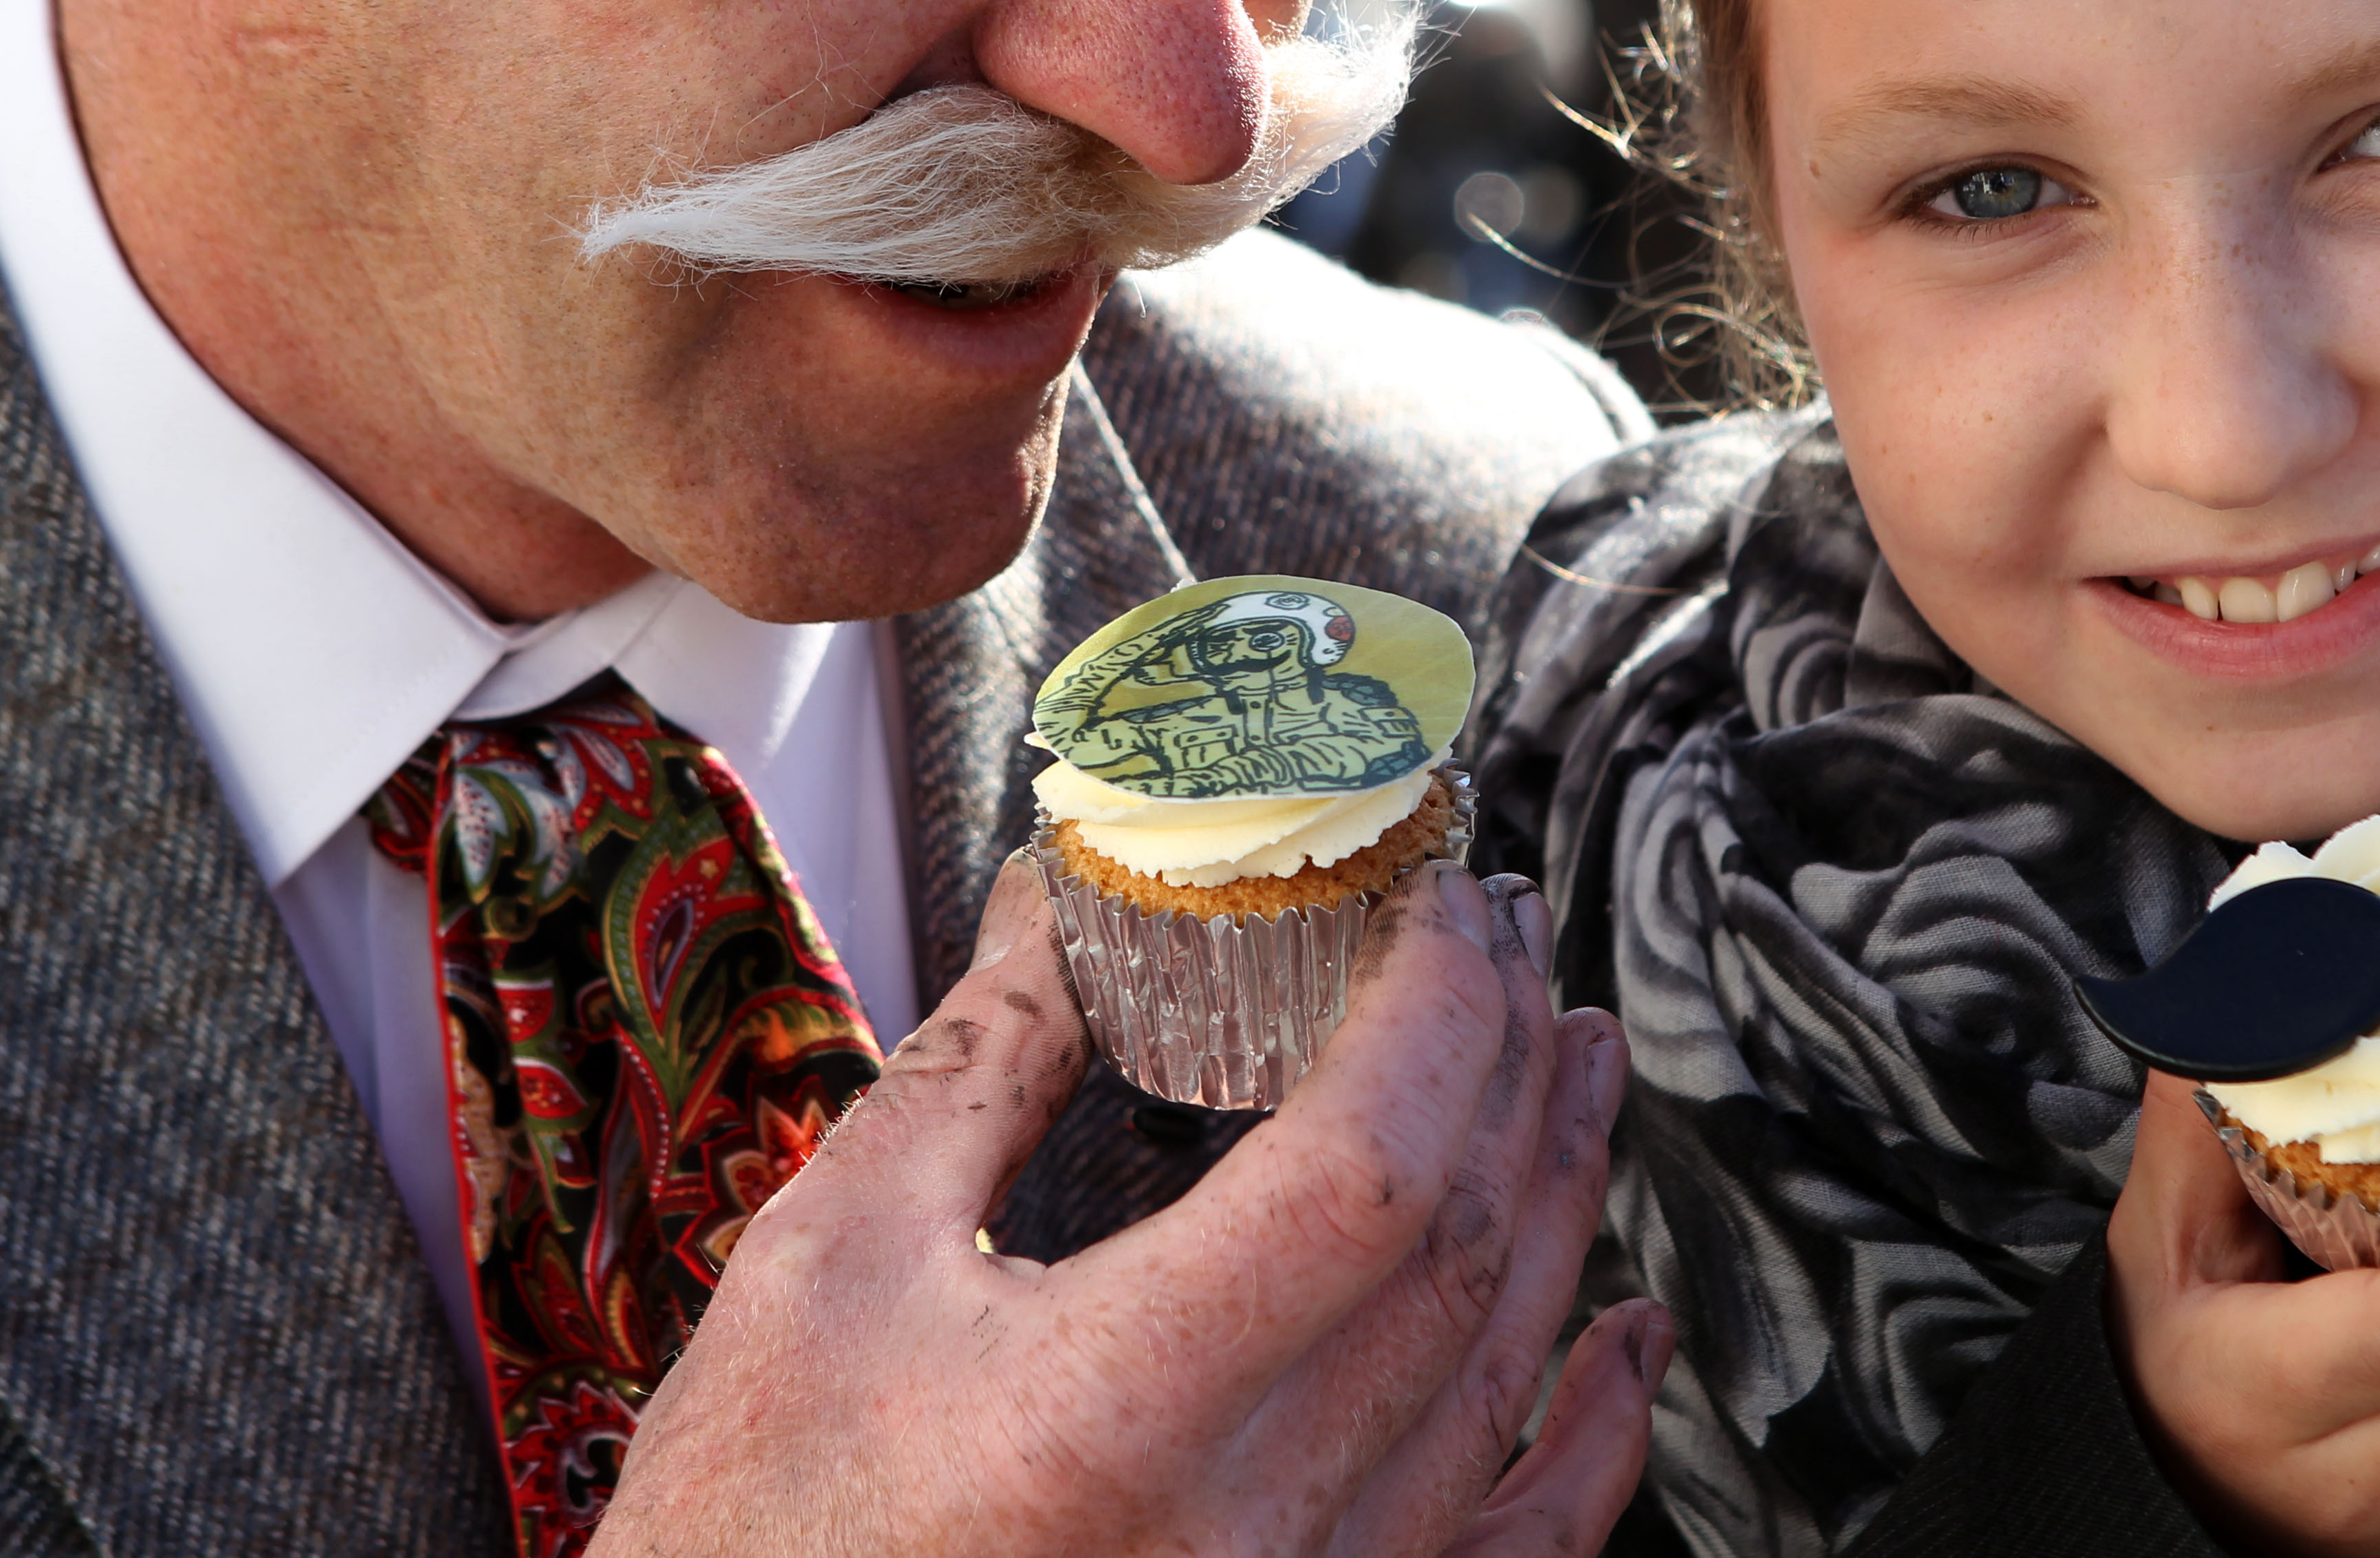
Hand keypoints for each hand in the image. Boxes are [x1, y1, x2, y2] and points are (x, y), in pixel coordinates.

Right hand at [593, 855, 1669, 1557]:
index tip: (1439, 895)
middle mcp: (1247, 1535)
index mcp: (1114, 1417)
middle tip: (1506, 931)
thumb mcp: (827, 1268)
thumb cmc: (748, 1527)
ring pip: (1504, 1381)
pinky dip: (1594, 1436)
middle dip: (1503, 1064)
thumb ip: (982, 1068)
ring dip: (1563, 1198)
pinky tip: (1631, 1333)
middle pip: (1460, 1258)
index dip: (1431, 1011)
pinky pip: (1518, 1550)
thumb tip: (1076, 888)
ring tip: (1577, 1062)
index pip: (1364, 1173)